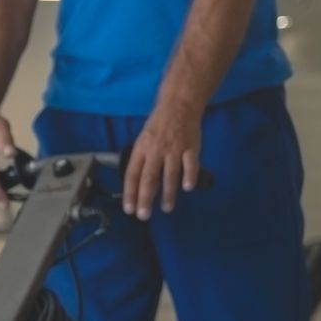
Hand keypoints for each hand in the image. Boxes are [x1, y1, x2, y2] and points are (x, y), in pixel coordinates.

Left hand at [124, 105, 202, 219]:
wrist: (179, 105)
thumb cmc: (159, 126)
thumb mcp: (143, 140)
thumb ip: (142, 161)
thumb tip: (138, 186)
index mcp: (141, 150)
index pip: (132, 175)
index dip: (129, 193)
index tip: (129, 209)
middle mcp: (156, 151)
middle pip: (149, 178)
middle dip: (145, 199)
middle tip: (144, 215)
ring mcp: (174, 149)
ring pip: (169, 174)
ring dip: (168, 193)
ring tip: (166, 208)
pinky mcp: (191, 147)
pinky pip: (190, 164)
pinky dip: (189, 176)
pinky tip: (188, 188)